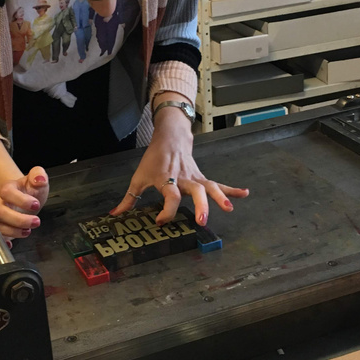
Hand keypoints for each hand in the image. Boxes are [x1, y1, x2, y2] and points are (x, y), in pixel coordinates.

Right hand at [0, 167, 48, 246]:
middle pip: (0, 212)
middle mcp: (0, 203)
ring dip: (13, 232)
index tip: (36, 204)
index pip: (7, 192)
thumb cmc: (30, 190)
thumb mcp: (38, 179)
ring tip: (28, 231)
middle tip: (36, 222)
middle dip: (19, 220)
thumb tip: (39, 179)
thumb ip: (39, 175)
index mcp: (8, 189)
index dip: (21, 200)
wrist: (26, 197)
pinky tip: (9, 245)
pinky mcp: (0, 229)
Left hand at [111, 109, 247, 226]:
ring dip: (220, 197)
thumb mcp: (138, 178)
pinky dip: (231, 189)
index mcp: (166, 179)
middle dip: (200, 205)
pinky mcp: (202, 177)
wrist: (170, 138)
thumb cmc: (153, 160)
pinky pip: (218, 184)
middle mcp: (182, 179)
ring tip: (229, 209)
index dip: (166, 210)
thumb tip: (114, 214)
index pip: (169, 196)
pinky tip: (244, 194)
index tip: (160, 221)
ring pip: (210, 186)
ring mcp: (195, 177)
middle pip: (195, 190)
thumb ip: (128, 199)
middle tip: (203, 220)